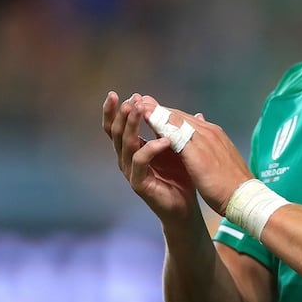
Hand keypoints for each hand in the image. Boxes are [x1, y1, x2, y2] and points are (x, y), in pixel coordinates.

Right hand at [103, 91, 197, 222]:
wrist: (185, 206)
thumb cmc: (181, 176)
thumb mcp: (178, 148)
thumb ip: (176, 130)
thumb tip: (187, 111)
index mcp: (133, 149)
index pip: (116, 127)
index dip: (113, 112)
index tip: (114, 94)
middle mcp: (128, 159)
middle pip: (116, 133)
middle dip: (121, 115)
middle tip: (129, 100)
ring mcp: (132, 172)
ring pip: (126, 144)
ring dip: (132, 126)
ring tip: (140, 110)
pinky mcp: (140, 184)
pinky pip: (141, 162)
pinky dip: (151, 148)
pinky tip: (164, 140)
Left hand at [139, 103, 254, 216]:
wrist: (244, 196)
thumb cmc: (232, 182)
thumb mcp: (219, 159)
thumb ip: (209, 145)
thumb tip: (202, 137)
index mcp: (214, 134)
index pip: (187, 119)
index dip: (169, 114)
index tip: (153, 108)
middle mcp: (209, 132)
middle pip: (180, 116)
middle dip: (159, 108)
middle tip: (140, 100)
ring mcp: (204, 139)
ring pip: (176, 120)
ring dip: (157, 112)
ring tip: (138, 105)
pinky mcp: (197, 152)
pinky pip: (175, 134)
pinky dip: (160, 126)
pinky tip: (147, 123)